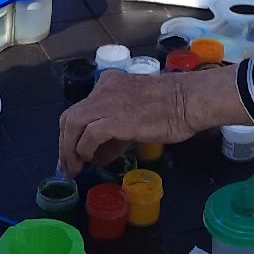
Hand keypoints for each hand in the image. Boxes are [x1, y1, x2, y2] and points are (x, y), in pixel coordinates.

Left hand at [58, 68, 246, 175]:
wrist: (189, 101)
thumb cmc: (173, 109)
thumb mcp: (137, 117)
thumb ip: (115, 132)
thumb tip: (98, 155)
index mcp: (109, 85)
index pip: (80, 110)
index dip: (71, 135)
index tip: (71, 155)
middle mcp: (104, 90)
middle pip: (70, 117)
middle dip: (64, 144)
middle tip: (68, 167)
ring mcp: (108, 102)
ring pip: (72, 124)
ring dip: (69, 150)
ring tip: (75, 168)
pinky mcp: (115, 118)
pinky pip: (88, 135)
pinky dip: (84, 149)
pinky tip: (91, 160)